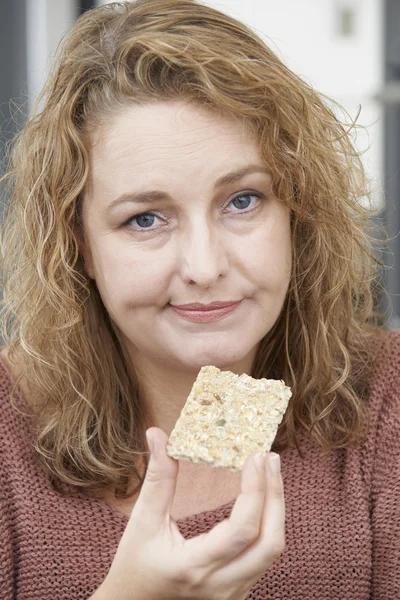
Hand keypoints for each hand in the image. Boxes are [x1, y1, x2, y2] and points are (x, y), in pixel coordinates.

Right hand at [99, 428, 284, 599]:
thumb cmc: (134, 565)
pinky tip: (263, 499)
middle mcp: (220, 585)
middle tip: (269, 458)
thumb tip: (157, 434)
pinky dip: (269, 524)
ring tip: (270, 472)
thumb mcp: (142, 521)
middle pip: (269, 543)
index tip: (255, 456)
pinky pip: (264, 558)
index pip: (242, 530)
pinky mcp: (237, 592)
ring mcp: (232, 593)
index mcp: (194, 566)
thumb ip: (157, 478)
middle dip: (275, 496)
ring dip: (276, 509)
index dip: (255, 491)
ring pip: (271, 552)